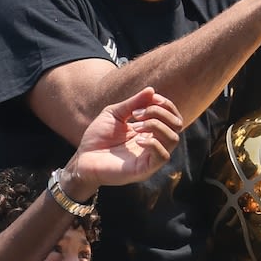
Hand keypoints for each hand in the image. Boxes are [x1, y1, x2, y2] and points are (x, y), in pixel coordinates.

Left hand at [63, 87, 181, 196]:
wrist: (83, 158)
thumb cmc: (98, 137)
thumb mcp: (115, 113)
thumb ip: (133, 103)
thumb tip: (152, 90)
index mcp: (150, 130)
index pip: (172, 116)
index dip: (165, 104)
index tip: (150, 98)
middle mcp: (154, 143)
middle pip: (177, 125)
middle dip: (160, 112)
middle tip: (137, 113)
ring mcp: (150, 157)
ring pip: (173, 139)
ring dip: (156, 125)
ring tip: (135, 125)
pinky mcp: (144, 169)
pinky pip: (162, 156)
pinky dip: (152, 143)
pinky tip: (136, 139)